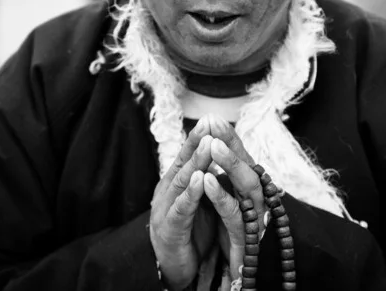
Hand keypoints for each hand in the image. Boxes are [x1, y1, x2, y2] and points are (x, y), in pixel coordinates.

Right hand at [150, 120, 218, 289]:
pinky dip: (191, 194)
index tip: (211, 118)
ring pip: (182, 182)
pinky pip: (182, 209)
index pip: (186, 156)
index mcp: (175, 184)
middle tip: (209, 124)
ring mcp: (166, 210)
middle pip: (184, 163)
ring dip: (196, 162)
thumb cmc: (188, 230)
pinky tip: (201, 180)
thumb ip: (205, 179)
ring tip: (208, 145)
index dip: (197, 137)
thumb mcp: (198, 200)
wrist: (174, 267)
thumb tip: (219, 153)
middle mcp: (167, 192)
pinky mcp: (170, 229)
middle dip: (197, 143)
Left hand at [200, 116, 266, 279]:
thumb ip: (223, 178)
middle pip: (248, 166)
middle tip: (215, 124)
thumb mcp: (222, 204)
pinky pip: (235, 214)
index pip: (241, 158)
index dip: (229, 138)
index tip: (213, 118)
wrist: (224, 278)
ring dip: (230, 164)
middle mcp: (255, 202)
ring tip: (214, 146)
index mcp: (247, 192)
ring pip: (247, 186)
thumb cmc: (224, 238)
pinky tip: (207, 181)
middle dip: (232, 144)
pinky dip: (221, 196)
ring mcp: (253, 220)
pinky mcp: (244, 239)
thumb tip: (213, 146)